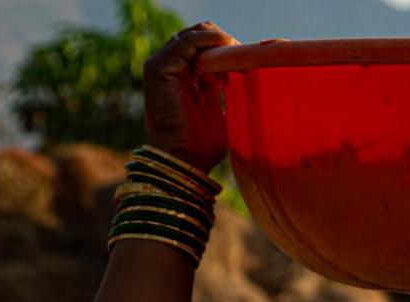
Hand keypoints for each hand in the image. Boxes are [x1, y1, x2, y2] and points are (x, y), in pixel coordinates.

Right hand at [142, 22, 239, 173]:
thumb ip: (220, 88)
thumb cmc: (202, 146)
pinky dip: (211, 40)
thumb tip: (240, 72)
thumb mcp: (217, 111)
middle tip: (245, 58)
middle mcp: (168, 67)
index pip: (204, 46)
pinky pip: (189, 41)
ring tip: (239, 56)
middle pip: (199, 35)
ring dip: (221, 40)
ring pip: (194, 33)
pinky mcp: (160, 67)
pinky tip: (228, 50)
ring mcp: (161, 65)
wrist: (182, 161)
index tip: (249, 63)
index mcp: (181, 77)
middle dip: (224, 41)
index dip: (227, 48)